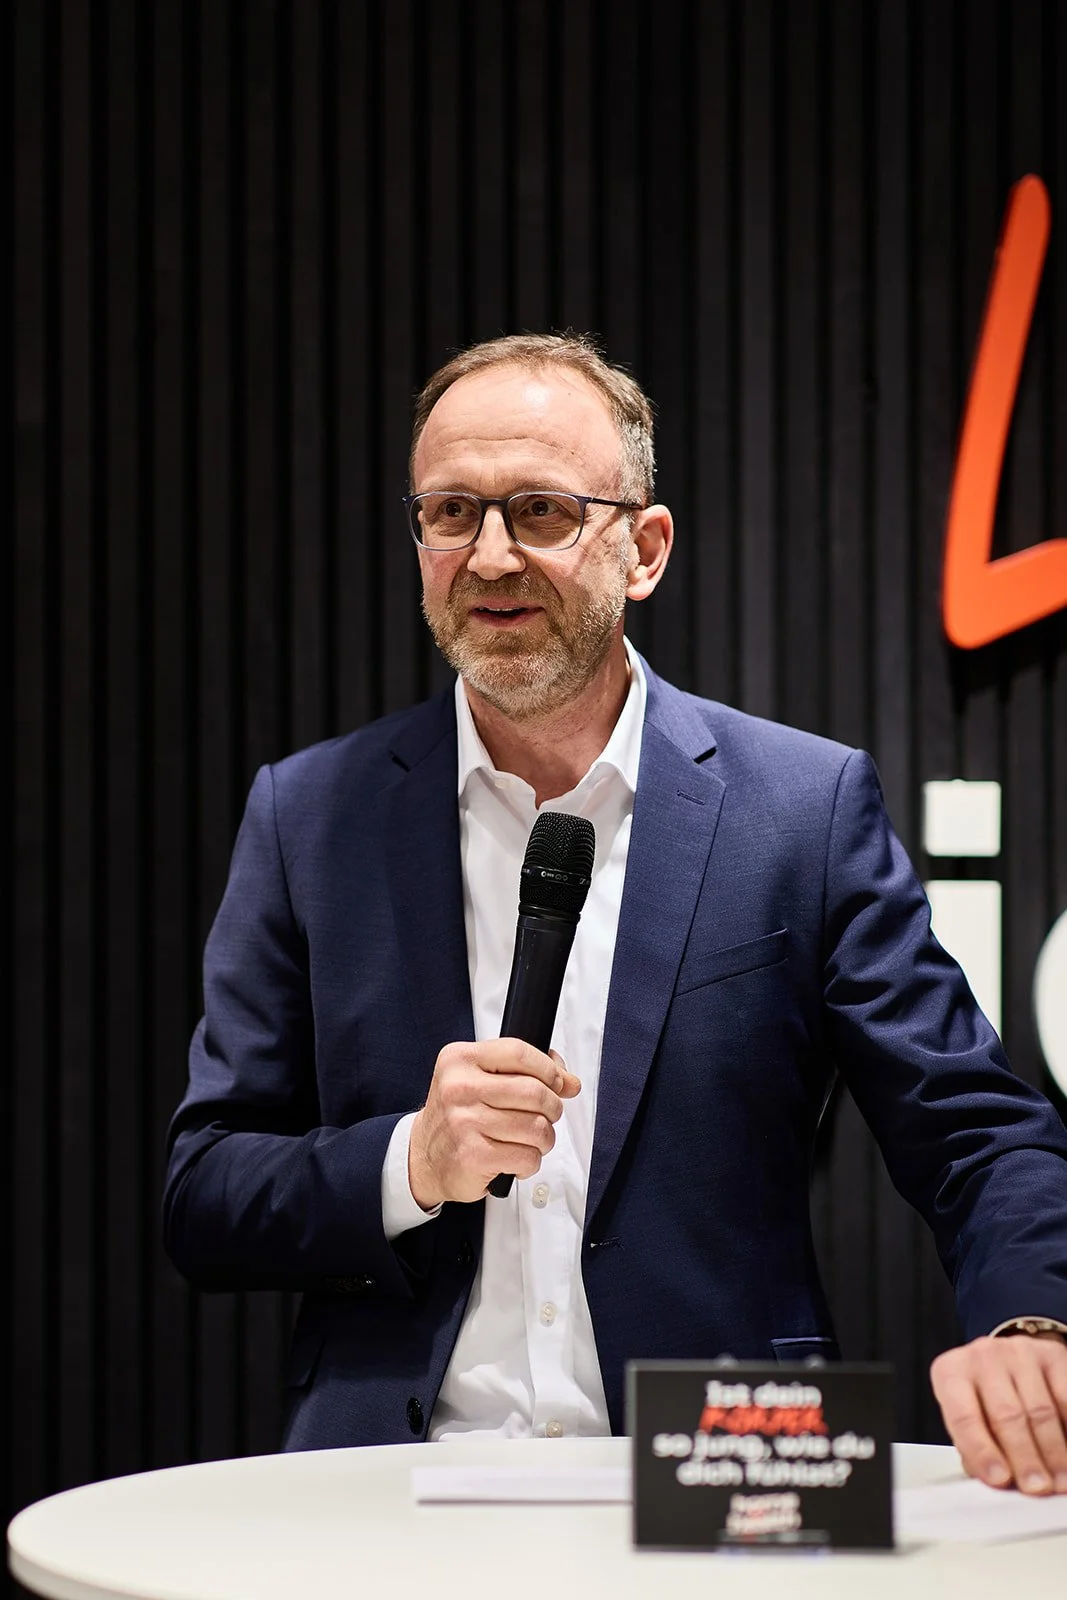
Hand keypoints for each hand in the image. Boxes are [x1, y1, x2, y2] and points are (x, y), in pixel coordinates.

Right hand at [408, 1039, 580, 1207]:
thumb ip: (524, 1071)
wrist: (423, 1156)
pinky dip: (530, 1161)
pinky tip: (515, 1158)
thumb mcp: (480, 1078)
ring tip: (529, 1140)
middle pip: (534, 1091)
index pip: (519, 1051)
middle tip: (546, 1116)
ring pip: (537, 1127)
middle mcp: (459, 1087)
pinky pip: (527, 1156)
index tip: (557, 1082)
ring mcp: (464, 1122)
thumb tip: (570, 1081)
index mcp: (460, 1059)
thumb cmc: (458, 1115)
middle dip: (552, 1107)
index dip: (548, 1068)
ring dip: (544, 1139)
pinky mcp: (473, 1156)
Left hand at [930, 1333, 1066, 1493]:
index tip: (999, 1479)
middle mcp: (983, 1357)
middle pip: (1007, 1415)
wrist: (1008, 1359)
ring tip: (1060, 1481)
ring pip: (1040, 1410)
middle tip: (1037, 1488)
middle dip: (1024, 1457)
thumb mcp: (969, 1416)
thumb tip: (999, 1482)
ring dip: (1053, 1452)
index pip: (963, 1417)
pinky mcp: (1051, 1355)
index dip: (981, 1450)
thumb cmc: (983, 1398)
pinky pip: (1065, 1398)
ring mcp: (1019, 1353)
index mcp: (952, 1373)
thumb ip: (975, 1448)